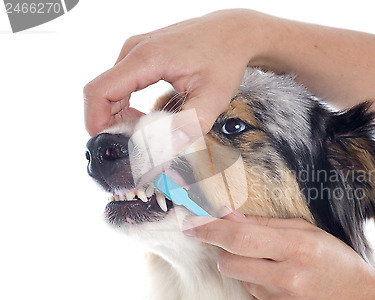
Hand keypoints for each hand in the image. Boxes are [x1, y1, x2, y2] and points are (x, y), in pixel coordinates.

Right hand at [84, 9, 265, 136]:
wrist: (233, 32)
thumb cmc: (225, 58)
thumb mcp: (214, 97)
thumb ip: (190, 124)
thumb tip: (169, 147)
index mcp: (147, 58)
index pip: (100, 91)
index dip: (96, 121)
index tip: (108, 143)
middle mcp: (135, 49)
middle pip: (101, 92)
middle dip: (110, 122)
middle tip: (133, 144)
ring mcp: (136, 49)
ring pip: (109, 88)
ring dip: (118, 114)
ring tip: (144, 131)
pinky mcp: (141, 53)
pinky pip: (120, 82)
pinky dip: (126, 103)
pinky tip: (145, 116)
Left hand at [183, 211, 374, 299]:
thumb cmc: (334, 260)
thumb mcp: (306, 231)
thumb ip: (264, 224)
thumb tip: (226, 215)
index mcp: (298, 249)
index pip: (241, 239)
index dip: (211, 230)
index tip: (191, 224)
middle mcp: (289, 280)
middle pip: (230, 262)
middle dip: (226, 250)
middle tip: (244, 245)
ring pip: (240, 280)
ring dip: (249, 270)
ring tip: (279, 269)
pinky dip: (259, 291)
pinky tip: (283, 289)